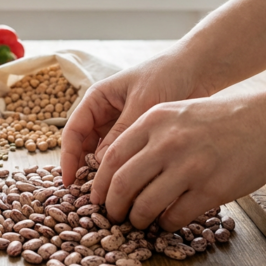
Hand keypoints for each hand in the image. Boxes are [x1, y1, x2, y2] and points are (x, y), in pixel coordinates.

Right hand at [60, 51, 206, 186]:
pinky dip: (123, 170)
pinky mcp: (136, 136)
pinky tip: (130, 185)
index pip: (73, 131)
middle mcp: (104, 114)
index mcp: (97, 99)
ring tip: (110, 195)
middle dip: (85, 170)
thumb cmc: (167, 75)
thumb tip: (101, 163)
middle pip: (84, 147)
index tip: (69, 181)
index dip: (68, 157)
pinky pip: (123, 156)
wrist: (197, 69)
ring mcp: (119, 126)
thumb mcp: (142, 102)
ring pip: (103, 155)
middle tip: (91, 197)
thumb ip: (122, 131)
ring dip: (105, 173)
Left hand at [91, 94, 265, 230]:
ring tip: (137, 222)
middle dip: (112, 206)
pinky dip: (165, 224)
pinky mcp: (211, 189)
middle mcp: (168, 143)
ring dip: (137, 219)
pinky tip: (166, 222)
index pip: (111, 157)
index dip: (100, 183)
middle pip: (123, 183)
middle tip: (112, 215)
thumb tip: (116, 168)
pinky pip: (176, 216)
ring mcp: (190, 167)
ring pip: (146, 205)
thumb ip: (145, 135)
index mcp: (153, 121)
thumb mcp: (174, 113)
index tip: (96, 197)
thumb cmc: (216, 119)